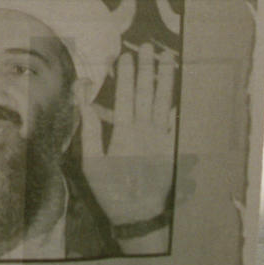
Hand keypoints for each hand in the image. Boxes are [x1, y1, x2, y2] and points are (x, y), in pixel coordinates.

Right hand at [79, 43, 175, 239]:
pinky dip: (177, 106)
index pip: (125, 95)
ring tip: (167, 60)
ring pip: (163, 102)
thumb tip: (85, 101)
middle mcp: (145, 131)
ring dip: (165, 79)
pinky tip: (178, 93)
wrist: (140, 216)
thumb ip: (90, 130)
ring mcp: (161, 139)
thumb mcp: (91, 162)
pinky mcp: (171, 148)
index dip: (125, 73)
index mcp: (124, 132)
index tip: (125, 55)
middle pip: (146, 92)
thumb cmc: (111, 189)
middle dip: (147, 68)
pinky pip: (176, 122)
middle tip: (148, 47)